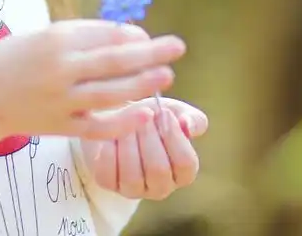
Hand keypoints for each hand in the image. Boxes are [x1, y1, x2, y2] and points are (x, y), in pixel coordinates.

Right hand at [0, 20, 185, 161]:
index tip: (148, 36)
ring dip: (143, 84)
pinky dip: (123, 122)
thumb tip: (127, 35)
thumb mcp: (44, 35)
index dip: (132, 35)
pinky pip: (98, 127)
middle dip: (150, 52)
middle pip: (114, 60)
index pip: (105, 34)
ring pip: (111, 94)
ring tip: (166, 76)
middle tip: (177, 47)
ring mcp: (61, 100)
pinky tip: (145, 114)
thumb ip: (82, 35)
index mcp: (56, 40)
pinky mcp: (60, 126)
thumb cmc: (15, 58)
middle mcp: (60, 68)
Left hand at [80, 97, 207, 199]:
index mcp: (183, 173)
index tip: (164, 112)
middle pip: (159, 170)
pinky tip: (111, 134)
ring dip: (129, 142)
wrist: (117, 115)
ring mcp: (133, 189)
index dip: (174, 136)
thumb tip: (188, 126)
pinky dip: (108, 150)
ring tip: (127, 122)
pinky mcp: (108, 183)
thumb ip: (193, 119)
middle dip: (150, 137)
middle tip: (143, 115)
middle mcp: (161, 187)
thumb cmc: (152, 116)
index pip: (186, 163)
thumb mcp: (176, 112)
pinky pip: (108, 172)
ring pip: (133, 175)